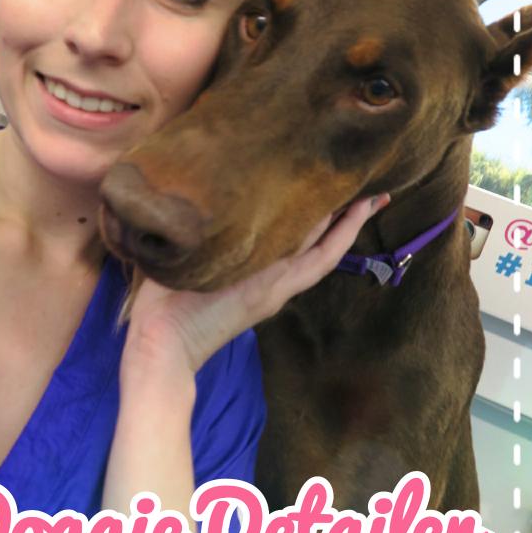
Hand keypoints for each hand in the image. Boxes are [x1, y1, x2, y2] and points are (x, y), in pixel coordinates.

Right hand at [121, 194, 390, 381]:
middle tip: (361, 183)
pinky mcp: (247, 289)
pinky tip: (285, 217)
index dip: (347, 224)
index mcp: (274, 280)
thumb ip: (238, 248)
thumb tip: (259, 211)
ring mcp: (265, 290)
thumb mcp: (213, 276)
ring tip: (333, 195)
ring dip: (321, 226)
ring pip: (304, 253)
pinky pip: (283, 257)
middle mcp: (277, 285)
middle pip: (319, 246)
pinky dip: (294, 235)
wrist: (162, 349)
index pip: (324, 249)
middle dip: (341, 217)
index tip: (369, 197)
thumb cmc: (181, 312)